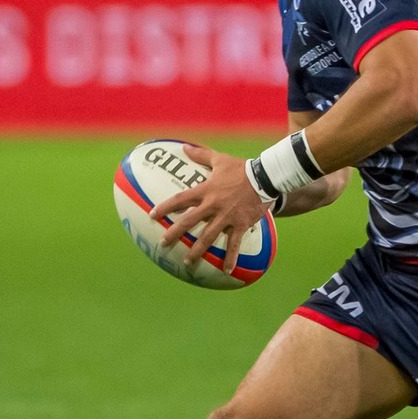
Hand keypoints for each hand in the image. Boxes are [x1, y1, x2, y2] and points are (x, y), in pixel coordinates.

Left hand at [155, 144, 267, 273]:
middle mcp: (213, 206)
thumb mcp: (220, 159)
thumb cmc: (241, 168)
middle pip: (189, 222)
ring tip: (188, 261)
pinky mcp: (241, 224)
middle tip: (164, 244)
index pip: (180, 200)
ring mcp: (226, 217)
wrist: (265, 177)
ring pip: (208, 237)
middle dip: (175, 234)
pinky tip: (226, 270)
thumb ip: (201, 155)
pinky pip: (234, 244)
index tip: (152, 215)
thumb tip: (184, 148)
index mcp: (205, 191)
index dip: (165, 207)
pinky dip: (230, 257)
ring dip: (197, 250)